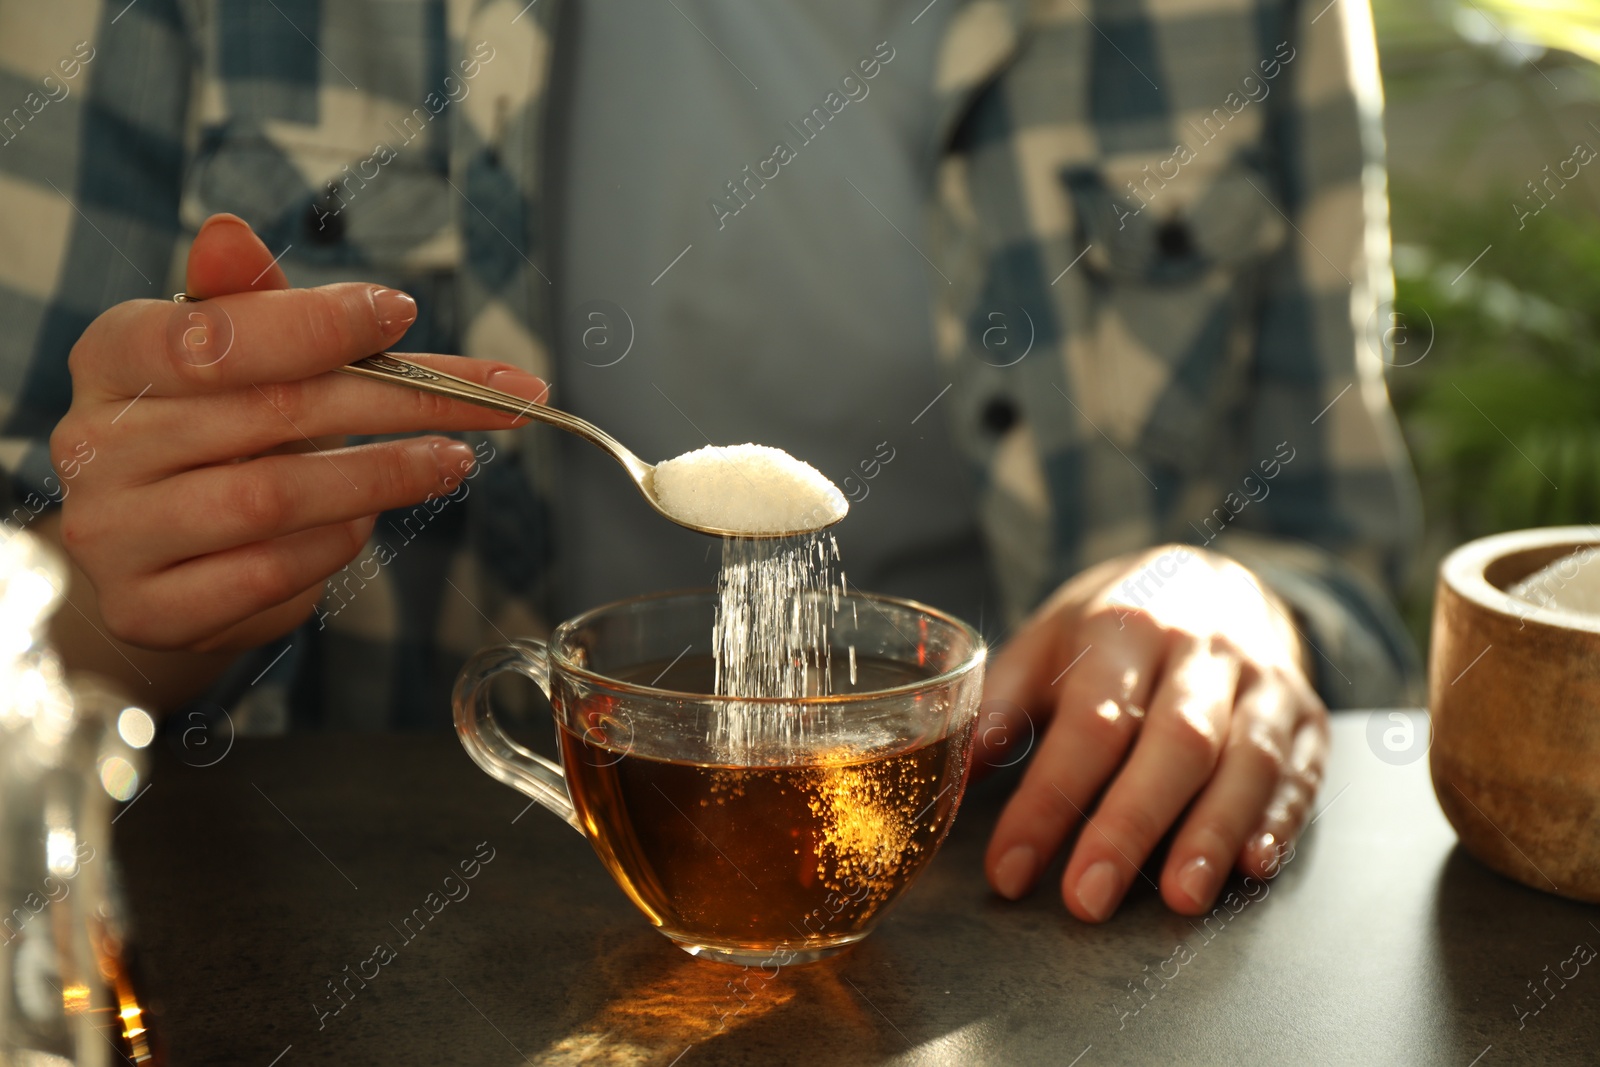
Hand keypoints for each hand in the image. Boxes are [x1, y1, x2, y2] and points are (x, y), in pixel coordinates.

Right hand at [50, 213, 546, 652]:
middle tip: (497, 401)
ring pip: (275, 498)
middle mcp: (95, 444)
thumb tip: (230, 231)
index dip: (315, 324)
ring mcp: (114, 534)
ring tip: (450, 461)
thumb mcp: (229, 359)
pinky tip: (363, 524)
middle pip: (273, 413)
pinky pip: (271, 572)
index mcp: (111, 358)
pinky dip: (334, 545)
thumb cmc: (211, 435)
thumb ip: (246, 304)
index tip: (405, 312)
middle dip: (401, 400)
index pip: (212, 335)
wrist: (151, 558)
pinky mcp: (149, 609)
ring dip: (384, 477)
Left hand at [978, 544, 1327, 919]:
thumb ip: (1003, 702)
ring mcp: (1263, 683)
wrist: (1216, 579)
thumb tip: (956, 770)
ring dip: (1213, 833)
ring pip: (1248, 759)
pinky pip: (1301, 771)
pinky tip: (1254, 867)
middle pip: (1174, 743)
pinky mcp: (1307, 718)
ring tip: (1178, 898)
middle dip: (1130, 826)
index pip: (1087, 723)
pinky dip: (1281, 820)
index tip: (1009, 868)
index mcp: (1125, 629)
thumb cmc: (1116, 626)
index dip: (1047, 801)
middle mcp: (1202, 652)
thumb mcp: (1048, 641)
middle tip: (1088, 899)